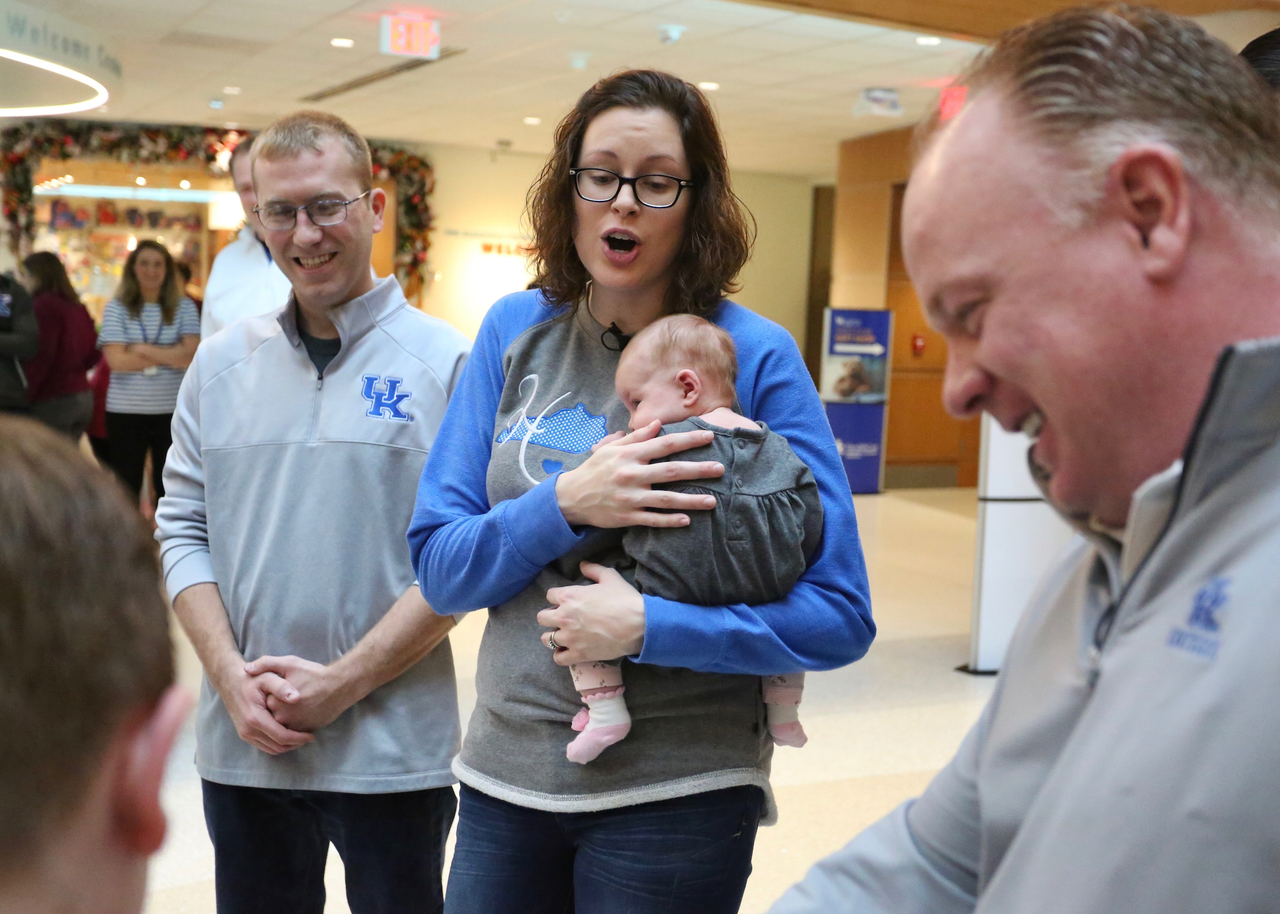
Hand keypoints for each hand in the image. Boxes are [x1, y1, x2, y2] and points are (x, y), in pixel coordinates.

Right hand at [212, 662, 313, 755]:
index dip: (299, 738)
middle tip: (309, 737)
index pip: (282, 737)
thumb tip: (296, 698)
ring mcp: (245, 734)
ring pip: (271, 749)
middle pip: (277, 746)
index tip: (312, 735)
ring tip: (301, 737)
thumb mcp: (267, 677)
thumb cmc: (252, 678)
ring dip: (287, 746)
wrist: (230, 681)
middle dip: (295, 744)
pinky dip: (278, 744)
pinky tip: (288, 735)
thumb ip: (282, 686)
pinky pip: (264, 746)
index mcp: (255, 718)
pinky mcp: (244, 734)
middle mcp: (248, 730)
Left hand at [245, 654, 359, 732]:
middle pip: (272, 714)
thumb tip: (246, 669)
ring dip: (285, 717)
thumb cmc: (314, 674)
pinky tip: (302, 711)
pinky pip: (293, 730)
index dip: (270, 694)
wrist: (340, 687)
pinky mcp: (305, 731)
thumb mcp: (289, 663)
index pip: (263, 702)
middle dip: (278, 706)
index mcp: (274, 702)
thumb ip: (266, 664)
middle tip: (292, 695)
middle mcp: (281, 718)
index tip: (280, 688)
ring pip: (282, 723)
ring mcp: (293, 727)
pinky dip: (295, 723)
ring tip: (296, 704)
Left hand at [538, 562, 644, 664]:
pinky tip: (568, 650)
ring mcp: (569, 638)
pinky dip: (561, 655)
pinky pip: (558, 658)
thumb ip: (593, 569)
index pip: (549, 595)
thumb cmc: (624, 599)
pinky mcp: (578, 654)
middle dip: (550, 616)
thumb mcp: (610, 577)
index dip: (557, 597)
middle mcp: (564, 617)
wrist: (638, 625)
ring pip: (546, 639)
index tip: (566, 601)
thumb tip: (582, 565)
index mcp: (569, 596)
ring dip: (553, 636)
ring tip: (564, 635)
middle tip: (563, 618)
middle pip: (542, 618)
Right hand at [555, 421, 723, 527]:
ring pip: (666, 499)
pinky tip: (687, 520)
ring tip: (713, 501)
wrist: (571, 497)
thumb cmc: (595, 469)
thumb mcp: (611, 448)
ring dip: (692, 500)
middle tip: (721, 469)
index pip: (665, 445)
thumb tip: (658, 424)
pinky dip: (670, 520)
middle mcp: (632, 475)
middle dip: (698, 470)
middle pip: (672, 471)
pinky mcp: (627, 517)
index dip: (689, 440)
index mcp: (630, 455)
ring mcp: (630, 498)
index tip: (710, 437)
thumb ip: (636, 437)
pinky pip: (653, 519)